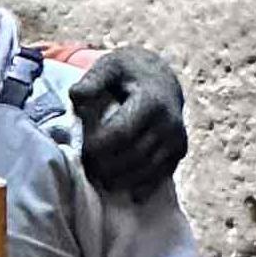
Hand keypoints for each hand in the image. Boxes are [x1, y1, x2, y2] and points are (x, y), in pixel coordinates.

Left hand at [72, 46, 186, 197]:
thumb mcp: (109, 67)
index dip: (98, 146)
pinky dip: (141, 185)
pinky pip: (160, 176)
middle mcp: (169, 122)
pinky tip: (125, 189)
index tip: (82, 148)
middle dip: (106, 165)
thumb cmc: (127, 73)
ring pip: (145, 170)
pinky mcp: (179, 151)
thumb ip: (93, 80)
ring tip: (99, 176)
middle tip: (87, 167)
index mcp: (151, 101)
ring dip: (120, 178)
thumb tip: (75, 95)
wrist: (160, 78)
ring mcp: (177, 139)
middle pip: (132, 156)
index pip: (121, 133)